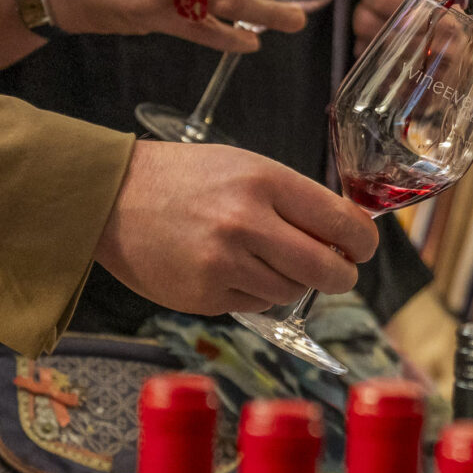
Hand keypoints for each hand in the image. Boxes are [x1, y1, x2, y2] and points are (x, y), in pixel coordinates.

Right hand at [93, 141, 379, 315]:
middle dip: (342, 274)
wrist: (108, 197)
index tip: (363, 246)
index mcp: (265, 184)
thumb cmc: (185, 178)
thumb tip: (348, 234)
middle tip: (338, 270)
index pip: (344, 224)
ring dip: (293, 282)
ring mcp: (223, 265)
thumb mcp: (247, 168)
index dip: (364, 241)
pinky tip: (232, 269)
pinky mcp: (204, 297)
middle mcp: (246, 225)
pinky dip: (256, 292)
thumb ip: (297, 200)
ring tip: (264, 258)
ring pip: (294, 292)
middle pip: (329, 271)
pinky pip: (257, 305)